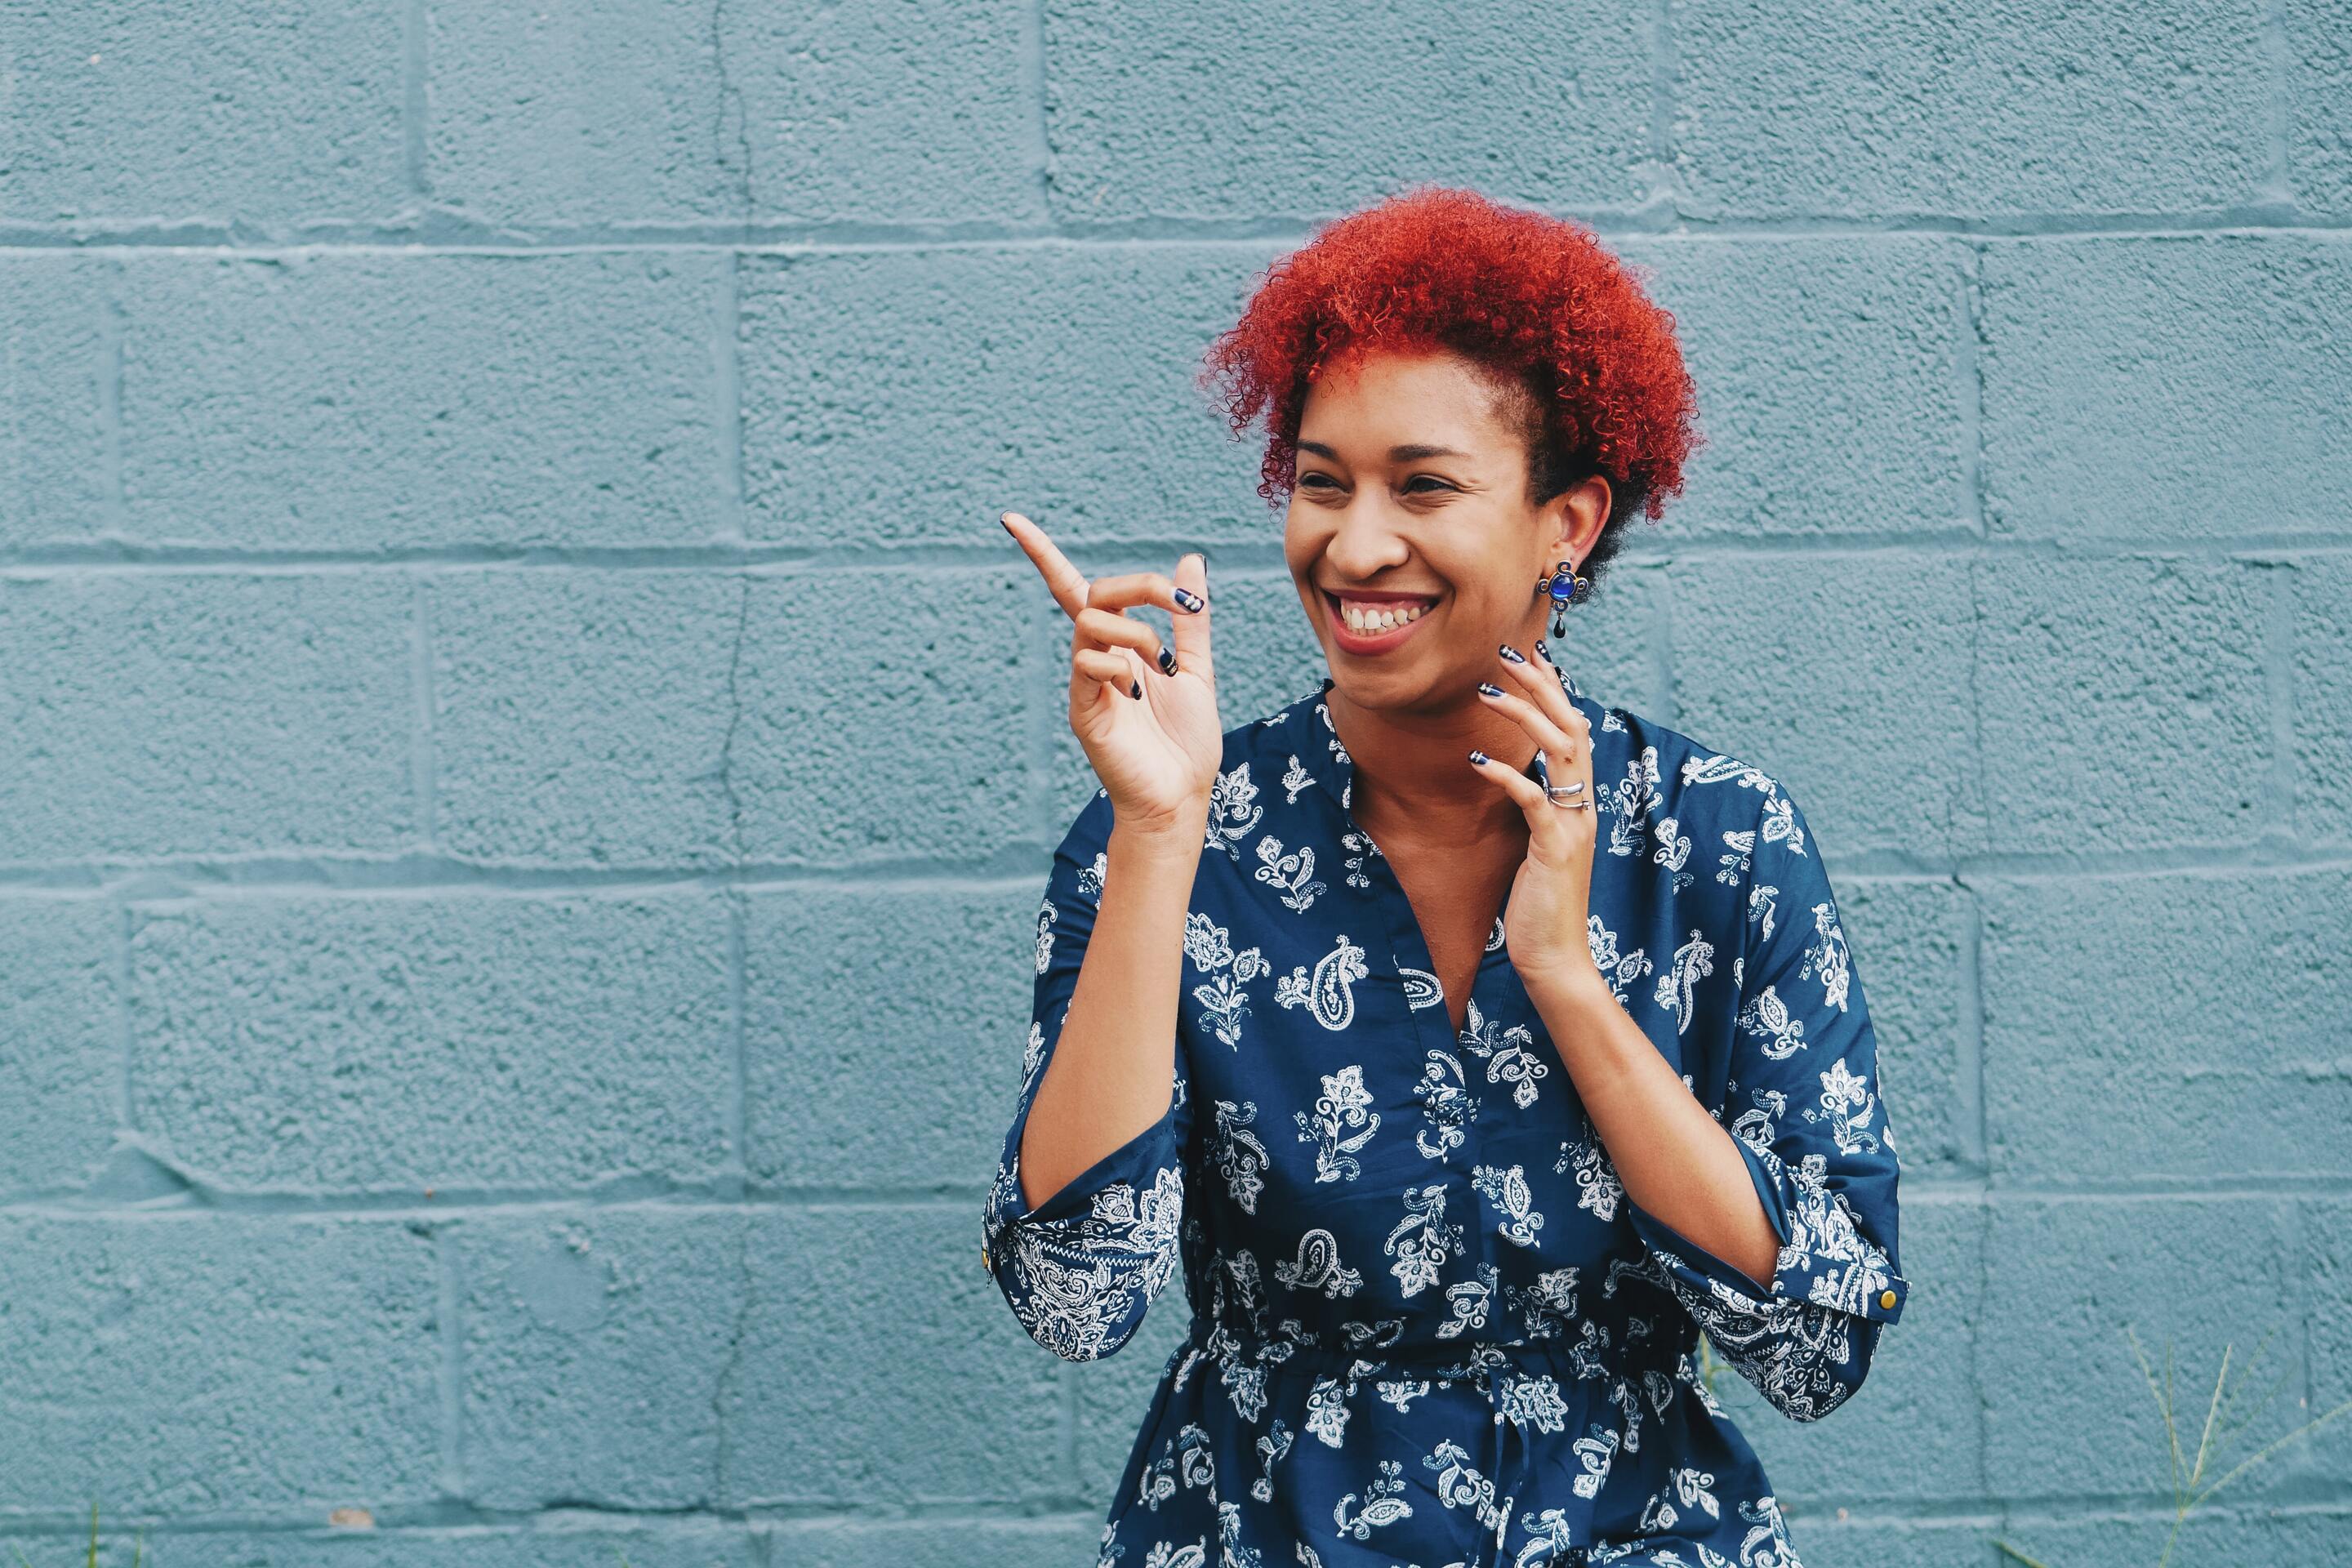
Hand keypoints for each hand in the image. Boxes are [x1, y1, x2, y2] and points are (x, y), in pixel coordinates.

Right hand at [1000, 512, 1222, 834]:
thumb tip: (1190, 560)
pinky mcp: (1082, 711)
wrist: (1182, 795)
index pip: (1073, 589)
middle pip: (1092, 593)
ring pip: (1090, 622)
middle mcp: (1095, 659)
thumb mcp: (1198, 668)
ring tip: (1164, 667)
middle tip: (1180, 604)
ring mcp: (1085, 684)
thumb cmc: (1186, 741)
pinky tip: (1139, 694)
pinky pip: (1087, 664)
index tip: (1010, 519)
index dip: (1042, 553)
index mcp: (1119, 646)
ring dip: (1138, 632)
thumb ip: (1190, 618)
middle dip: (1140, 586)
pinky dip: (1119, 666)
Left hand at [1470, 644, 1602, 994]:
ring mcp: (1573, 826)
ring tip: (1487, 691)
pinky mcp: (1555, 849)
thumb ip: (1536, 808)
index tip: (1531, 654)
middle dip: (1541, 685)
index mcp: (1580, 803)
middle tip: (1507, 652)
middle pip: (1571, 726)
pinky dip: (1508, 776)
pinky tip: (1478, 761)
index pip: (1573, 730)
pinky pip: (1535, 801)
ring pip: (1559, 752)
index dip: (1554, 690)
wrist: (1555, 957)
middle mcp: (1583, 807)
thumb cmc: (1540, 904)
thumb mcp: (1538, 845)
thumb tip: (1516, 775)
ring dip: (1522, 716)